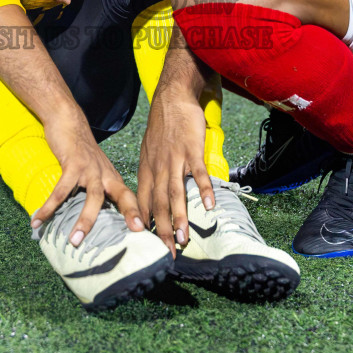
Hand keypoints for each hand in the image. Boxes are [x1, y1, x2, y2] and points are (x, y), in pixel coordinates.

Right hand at [30, 110, 143, 245]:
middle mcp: (106, 174)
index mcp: (113, 178)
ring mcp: (91, 169)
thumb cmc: (81, 151)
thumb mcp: (96, 170)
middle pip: (122, 197)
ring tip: (74, 241)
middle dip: (128, 216)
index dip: (138, 215)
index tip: (144, 234)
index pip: (131, 198)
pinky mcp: (73, 164)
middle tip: (132, 236)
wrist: (68, 121)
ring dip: (85, 220)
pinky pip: (61, 190)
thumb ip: (98, 190)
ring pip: (93, 197)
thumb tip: (94, 220)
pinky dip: (50, 206)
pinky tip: (38, 220)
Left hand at [136, 86, 212, 253]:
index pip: (142, 203)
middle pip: (157, 204)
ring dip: (180, 217)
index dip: (144, 225)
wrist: (171, 98)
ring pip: (175, 193)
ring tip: (183, 239)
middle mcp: (158, 168)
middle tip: (166, 254)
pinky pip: (198, 173)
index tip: (146, 247)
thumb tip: (151, 201)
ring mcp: (175, 160)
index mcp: (146, 171)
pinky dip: (204, 190)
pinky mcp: (191, 150)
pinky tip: (210, 206)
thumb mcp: (148, 154)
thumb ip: (151, 177)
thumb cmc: (161, 128)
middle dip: (161, 231)